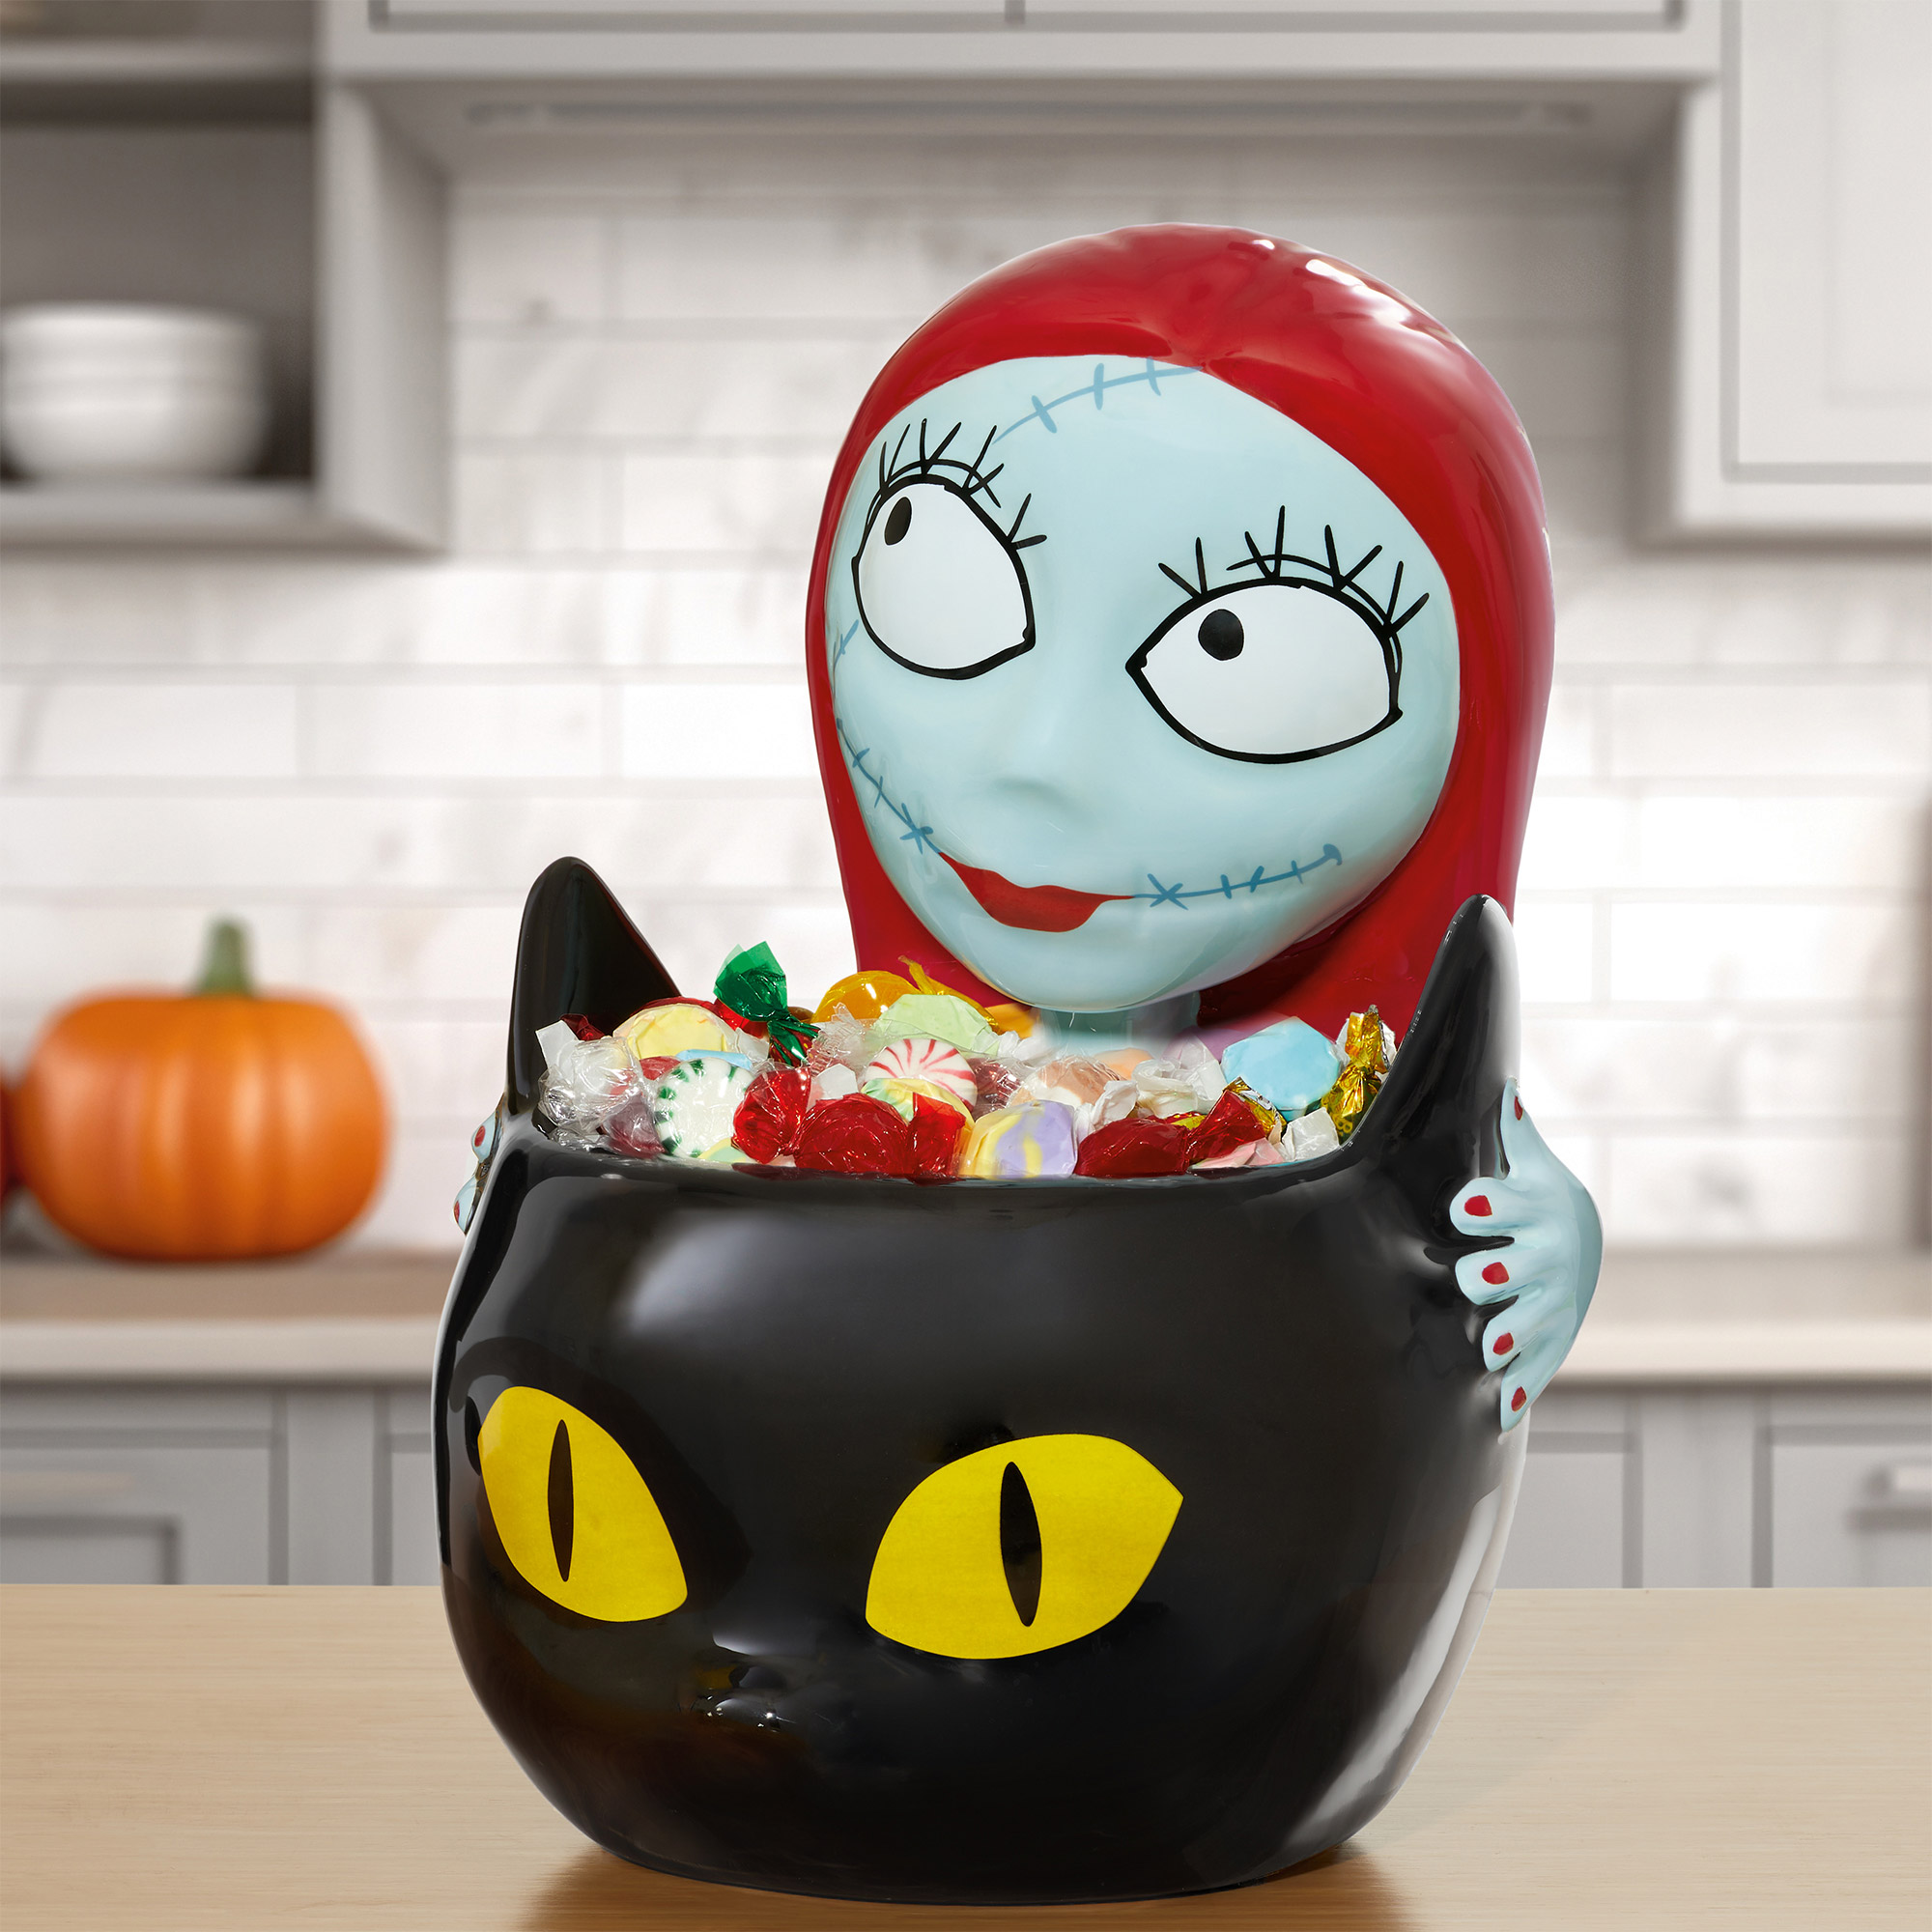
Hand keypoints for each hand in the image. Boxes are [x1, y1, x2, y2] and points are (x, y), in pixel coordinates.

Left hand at [1449, 1079, 1601, 1430]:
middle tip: (1478, 1278)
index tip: (1467, 1207)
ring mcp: (1546, 1304)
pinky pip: (1534, 1368)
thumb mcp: (1530, 1166)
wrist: (1580, 1241)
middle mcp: (1541, 1262)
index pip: (1501, 1209)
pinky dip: (1520, 1388)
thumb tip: (1508, 1092)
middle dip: (1490, 1274)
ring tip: (1488, 1344)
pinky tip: (1502, 1409)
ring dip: (1506, 1335)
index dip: (1483, 1208)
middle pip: (1506, 1271)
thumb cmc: (1537, 1197)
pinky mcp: (1547, 1339)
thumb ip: (1516, 1136)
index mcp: (1530, 1215)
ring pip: (1520, 1323)